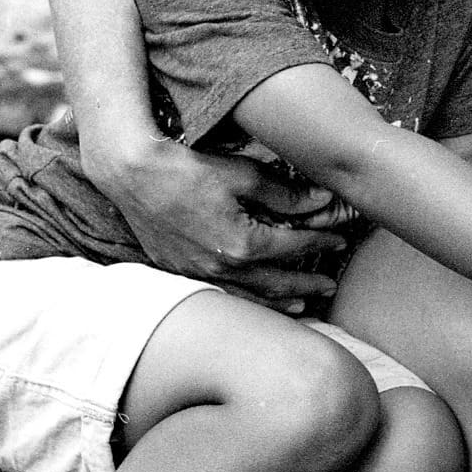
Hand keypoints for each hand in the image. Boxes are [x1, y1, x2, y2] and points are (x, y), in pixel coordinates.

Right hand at [87, 134, 347, 307]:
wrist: (132, 175)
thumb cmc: (186, 169)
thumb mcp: (242, 175)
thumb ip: (284, 194)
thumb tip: (322, 201)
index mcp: (242, 243)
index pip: (293, 247)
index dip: (320, 242)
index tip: (339, 240)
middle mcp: (222, 267)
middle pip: (276, 281)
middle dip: (306, 283)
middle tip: (330, 285)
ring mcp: (199, 274)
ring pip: (249, 296)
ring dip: (279, 300)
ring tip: (304, 303)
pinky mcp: (180, 271)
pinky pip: (222, 293)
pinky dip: (245, 299)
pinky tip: (254, 299)